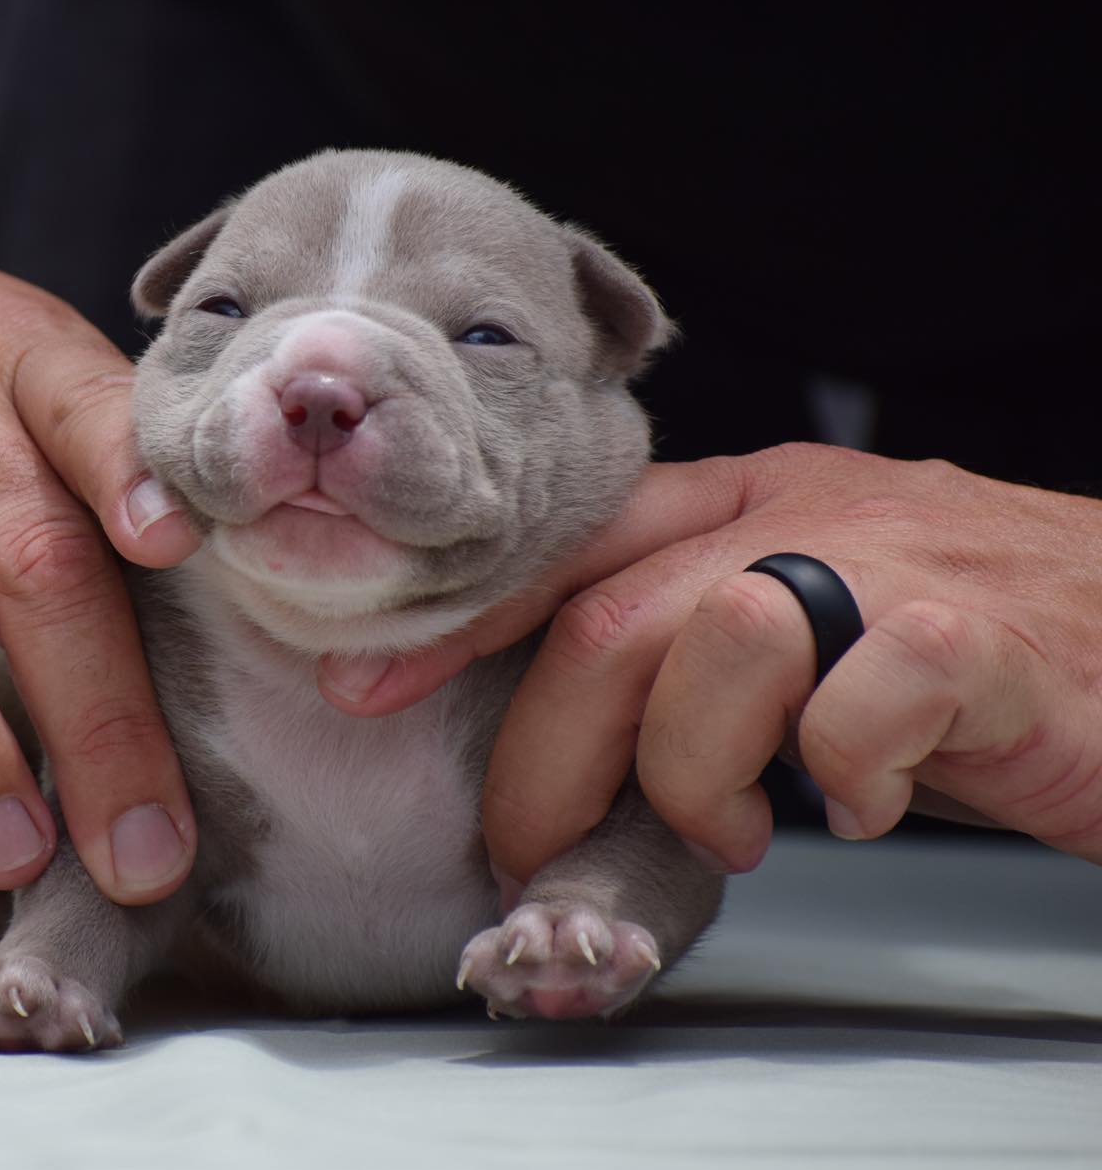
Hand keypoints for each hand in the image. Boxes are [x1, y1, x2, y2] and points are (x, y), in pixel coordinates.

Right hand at [0, 201, 201, 903]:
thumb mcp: (2, 354)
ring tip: (13, 852)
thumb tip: (218, 589)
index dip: (132, 469)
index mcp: (11, 358)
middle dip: (94, 711)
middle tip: (146, 853)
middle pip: (19, 548)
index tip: (177, 544)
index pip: (87, 400)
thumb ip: (98, 456)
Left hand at [318, 444, 1101, 877]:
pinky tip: (865, 805)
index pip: (570, 544)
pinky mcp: (980, 641)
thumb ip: (697, 629)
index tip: (365, 686)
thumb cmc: (976, 638)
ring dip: (696, 773)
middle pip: (610, 620)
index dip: (460, 622)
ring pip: (715, 645)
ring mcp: (896, 564)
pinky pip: (860, 699)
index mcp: (752, 500)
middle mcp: (807, 512)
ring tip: (744, 829)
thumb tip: (571, 718)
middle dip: (546, 758)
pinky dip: (843, 773)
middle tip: (545, 846)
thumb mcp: (813, 605)